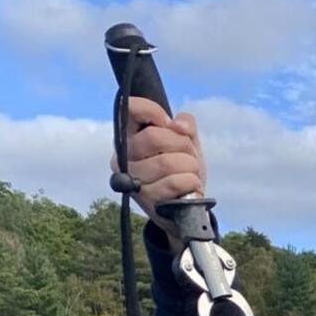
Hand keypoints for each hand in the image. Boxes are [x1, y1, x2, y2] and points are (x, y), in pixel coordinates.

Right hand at [111, 95, 206, 243]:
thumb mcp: (186, 141)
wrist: (186, 206)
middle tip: (187, 155)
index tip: (168, 124)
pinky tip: (190, 186)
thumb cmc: (181, 169)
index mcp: (129, 136)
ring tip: (190, 173)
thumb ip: (185, 124)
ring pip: (167, 162)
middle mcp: (123, 157)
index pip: (130, 108)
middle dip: (182, 145)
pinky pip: (174, 183)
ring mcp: (132, 180)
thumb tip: (178, 125)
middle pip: (155, 137)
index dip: (153, 111)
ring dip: (190, 166)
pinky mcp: (146, 200)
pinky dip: (191, 182)